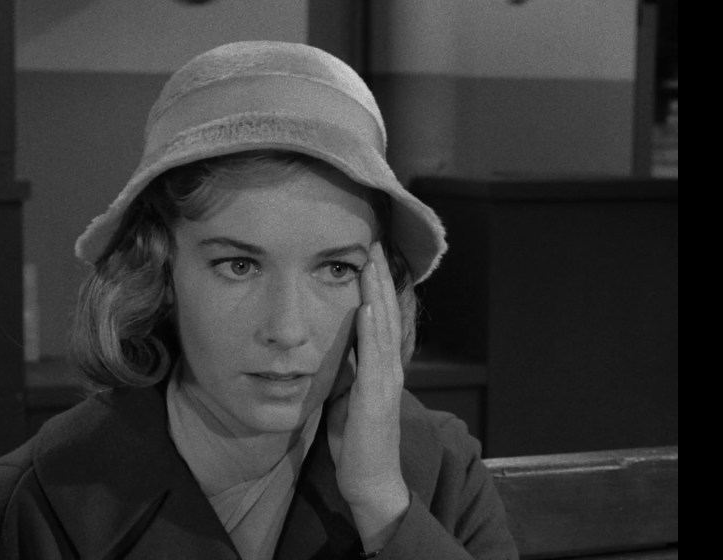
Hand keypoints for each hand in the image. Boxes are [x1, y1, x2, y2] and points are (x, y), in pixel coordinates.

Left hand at [327, 241, 409, 551]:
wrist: (370, 481)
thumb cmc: (356, 441)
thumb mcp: (346, 395)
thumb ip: (345, 368)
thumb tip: (333, 345)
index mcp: (381, 367)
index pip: (381, 317)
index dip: (376, 285)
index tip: (368, 254)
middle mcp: (389, 369)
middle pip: (387, 313)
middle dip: (380, 277)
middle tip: (373, 242)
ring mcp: (386, 382)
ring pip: (385, 327)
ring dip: (378, 292)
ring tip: (371, 261)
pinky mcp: (377, 399)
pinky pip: (375, 357)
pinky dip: (373, 330)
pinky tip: (368, 306)